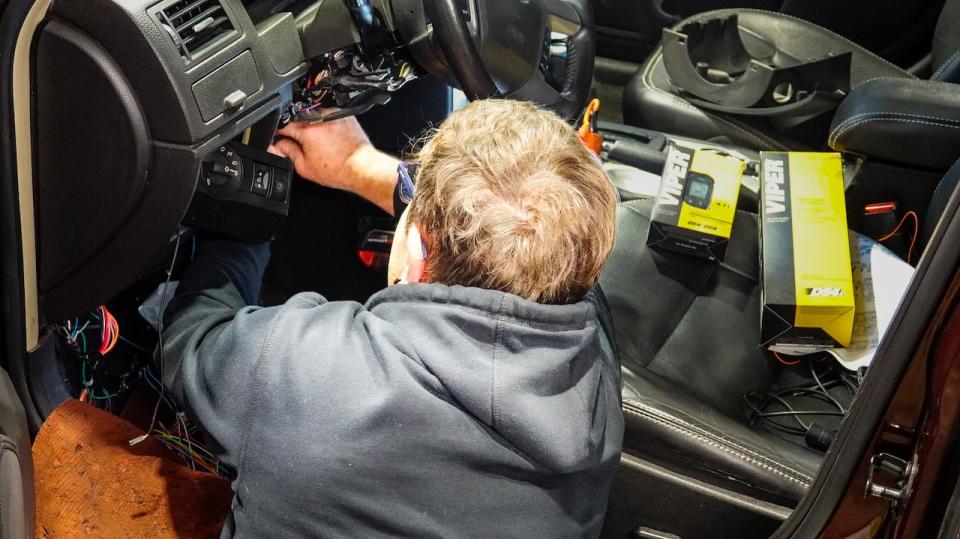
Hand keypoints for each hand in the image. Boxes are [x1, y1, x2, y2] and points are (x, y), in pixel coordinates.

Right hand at [270, 116, 399, 213]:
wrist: (362, 168)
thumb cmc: (339, 169)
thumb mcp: (305, 167)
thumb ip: (286, 152)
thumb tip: (276, 145)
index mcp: (306, 128)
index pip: (283, 124)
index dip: (278, 132)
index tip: (278, 138)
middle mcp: (319, 116)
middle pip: (298, 118)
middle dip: (296, 131)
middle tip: (303, 146)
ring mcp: (332, 113)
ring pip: (313, 116)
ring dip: (312, 126)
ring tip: (322, 144)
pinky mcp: (343, 114)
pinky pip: (328, 115)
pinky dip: (326, 124)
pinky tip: (331, 139)